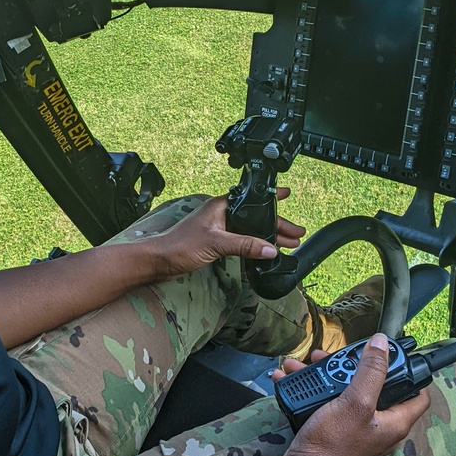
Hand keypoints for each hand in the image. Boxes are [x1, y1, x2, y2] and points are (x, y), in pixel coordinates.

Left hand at [147, 189, 305, 281]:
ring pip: (250, 230)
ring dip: (268, 236)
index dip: (270, 198)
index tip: (287, 194)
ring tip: (288, 243)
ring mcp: (217, 228)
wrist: (159, 261)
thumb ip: (245, 245)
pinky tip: (264, 250)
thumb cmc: (179, 246)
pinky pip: (241, 240)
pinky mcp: (214, 242)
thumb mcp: (217, 244)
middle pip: (255, 217)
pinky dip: (255, 244)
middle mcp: (220, 214)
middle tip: (296, 233)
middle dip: (277, 225)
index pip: (251, 199)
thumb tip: (270, 248)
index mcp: (220, 206)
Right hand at [276, 333, 429, 455]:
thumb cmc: (333, 443)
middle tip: (339, 356)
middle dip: (356, 366)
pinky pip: (330, 402)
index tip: (394, 357)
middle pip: (377, 386)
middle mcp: (380, 426)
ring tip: (309, 363)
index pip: (419, 395)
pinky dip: (315, 389)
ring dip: (329, 374)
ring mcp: (357, 428)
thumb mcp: (356, 401)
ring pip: (349, 391)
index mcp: (395, 422)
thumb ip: (372, 371)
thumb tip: (382, 342)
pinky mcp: (336, 430)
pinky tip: (293, 378)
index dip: (412, 373)